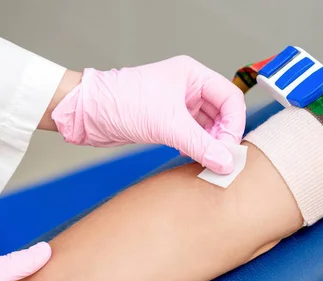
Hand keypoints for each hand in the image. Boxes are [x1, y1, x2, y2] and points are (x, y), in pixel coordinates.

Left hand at [52, 56, 246, 173]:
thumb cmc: (121, 102)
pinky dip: (197, 148)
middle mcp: (188, 88)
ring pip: (208, 127)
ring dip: (210, 144)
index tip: (230, 148)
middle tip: (221, 158)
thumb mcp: (168, 124)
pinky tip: (193, 157)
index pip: (230, 98)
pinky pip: (193, 135)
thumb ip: (201, 145)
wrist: (88, 114)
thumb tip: (225, 162)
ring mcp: (178, 105)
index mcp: (193, 75)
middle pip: (222, 114)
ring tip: (208, 161)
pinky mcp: (167, 121)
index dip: (234, 124)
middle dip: (223, 136)